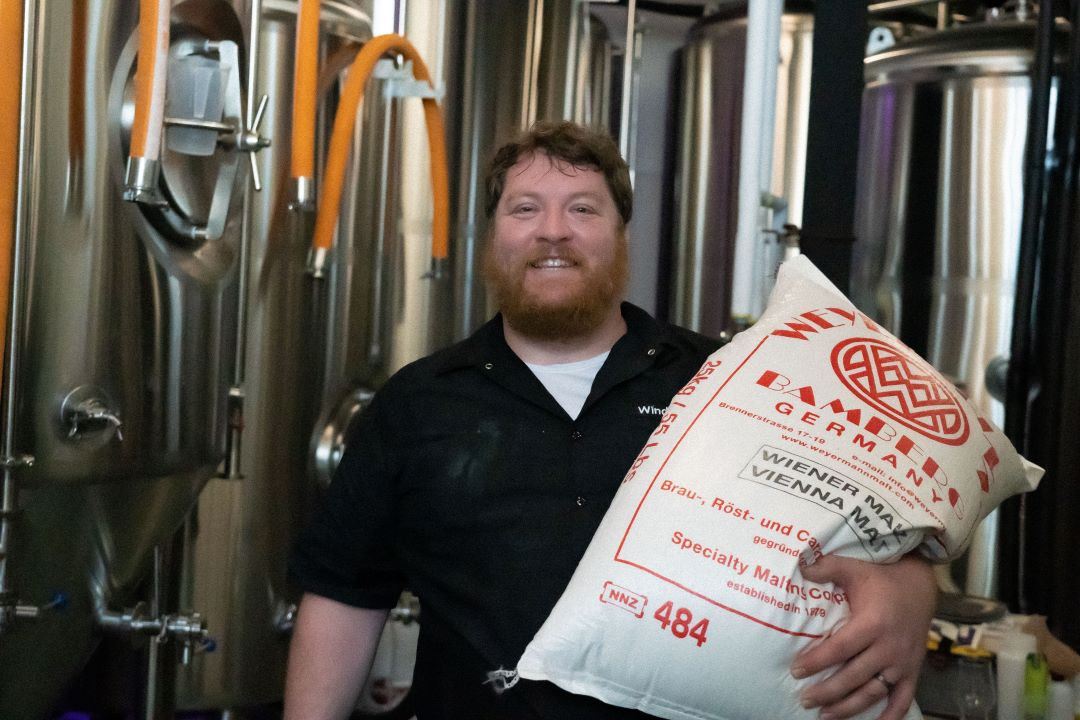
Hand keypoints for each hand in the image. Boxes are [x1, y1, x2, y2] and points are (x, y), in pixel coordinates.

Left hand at [791, 553, 936, 719]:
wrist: (921, 586)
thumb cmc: (882, 578)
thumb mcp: (855, 568)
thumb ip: (827, 567)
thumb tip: (801, 566)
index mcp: (873, 623)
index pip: (840, 648)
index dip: (817, 661)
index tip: (796, 671)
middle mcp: (889, 647)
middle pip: (854, 676)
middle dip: (827, 691)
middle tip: (804, 699)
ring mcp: (903, 663)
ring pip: (873, 693)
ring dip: (849, 707)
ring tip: (825, 715)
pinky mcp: (913, 671)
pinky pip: (903, 700)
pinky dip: (890, 717)